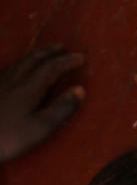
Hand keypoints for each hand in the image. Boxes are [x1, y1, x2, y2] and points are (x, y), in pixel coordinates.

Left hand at [0, 47, 84, 161]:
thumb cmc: (8, 137)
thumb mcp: (40, 128)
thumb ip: (61, 108)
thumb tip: (80, 90)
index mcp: (29, 88)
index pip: (51, 68)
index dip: (67, 61)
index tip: (81, 57)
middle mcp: (13, 80)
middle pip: (33, 59)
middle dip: (49, 52)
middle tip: (62, 47)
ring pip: (19, 63)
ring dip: (34, 55)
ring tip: (44, 53)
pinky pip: (7, 69)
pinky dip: (19, 64)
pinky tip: (17, 69)